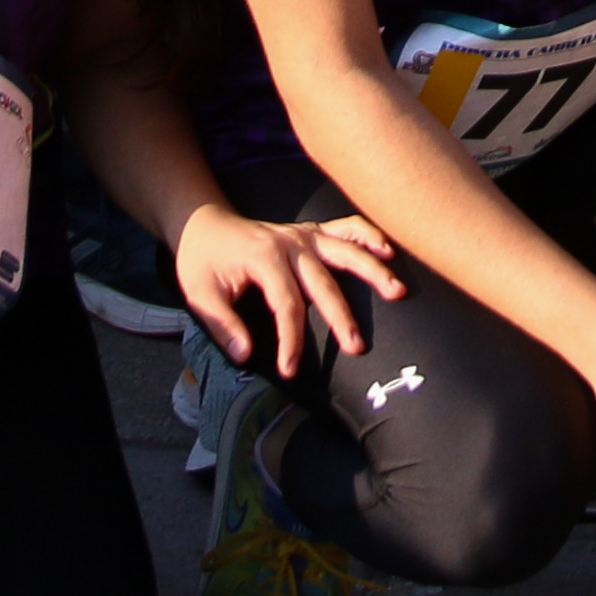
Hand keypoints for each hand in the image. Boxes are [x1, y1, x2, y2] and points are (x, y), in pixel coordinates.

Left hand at [171, 202, 406, 377]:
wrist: (205, 223)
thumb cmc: (201, 260)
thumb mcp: (198, 293)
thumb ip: (222, 325)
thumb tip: (245, 355)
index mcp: (264, 257)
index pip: (287, 305)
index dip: (292, 340)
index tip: (290, 371)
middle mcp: (291, 243)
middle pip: (324, 282)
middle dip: (341, 317)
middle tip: (358, 347)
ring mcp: (305, 234)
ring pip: (346, 251)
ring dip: (372, 270)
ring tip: (397, 292)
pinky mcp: (313, 231)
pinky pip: (347, 227)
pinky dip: (369, 235)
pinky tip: (389, 250)